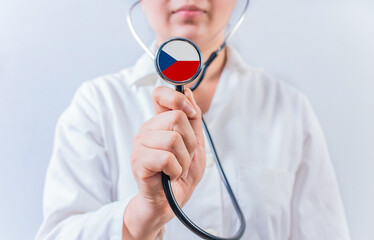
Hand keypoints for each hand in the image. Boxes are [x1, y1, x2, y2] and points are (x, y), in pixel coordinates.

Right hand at [123, 86, 205, 239]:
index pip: (160, 94)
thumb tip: (189, 92)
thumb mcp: (195, 143)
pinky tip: (170, 175)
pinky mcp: (138, 161)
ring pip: (173, 139)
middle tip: (184, 157)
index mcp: (159, 123)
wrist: (170, 202)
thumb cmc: (180, 173)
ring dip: (184, 159)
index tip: (190, 113)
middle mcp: (147, 129)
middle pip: (177, 118)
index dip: (177, 97)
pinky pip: (166, 158)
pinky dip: (176, 170)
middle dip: (190, 142)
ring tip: (177, 168)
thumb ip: (193, 119)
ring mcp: (140, 145)